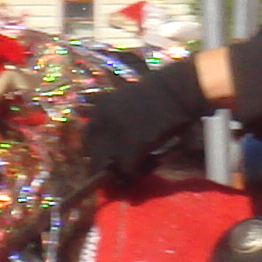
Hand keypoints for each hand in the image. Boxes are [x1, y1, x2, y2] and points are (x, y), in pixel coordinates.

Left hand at [78, 58, 211, 181]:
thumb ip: (112, 119)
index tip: (110, 159)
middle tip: (124, 169)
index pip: (86, 141)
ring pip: (111, 168)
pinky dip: (142, 171)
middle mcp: (102, 123)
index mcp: (98, 111)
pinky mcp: (134, 146)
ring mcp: (117, 136)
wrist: (175, 90)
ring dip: (125, 171)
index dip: (98, 153)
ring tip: (142, 165)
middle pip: (94, 158)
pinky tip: (154, 162)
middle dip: (108, 167)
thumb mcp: (122, 100)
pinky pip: (130, 170)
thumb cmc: (155, 93)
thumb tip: (109, 144)